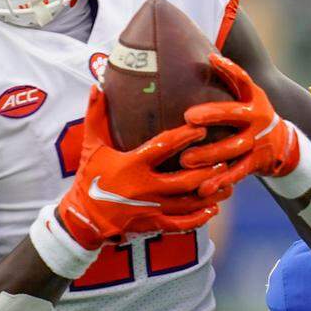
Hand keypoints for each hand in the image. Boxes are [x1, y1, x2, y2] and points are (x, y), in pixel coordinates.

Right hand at [56, 87, 231, 248]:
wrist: (82, 218)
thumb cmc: (89, 177)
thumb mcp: (91, 145)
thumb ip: (96, 116)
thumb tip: (98, 85)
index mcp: (131, 165)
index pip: (162, 148)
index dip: (183, 138)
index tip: (200, 128)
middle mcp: (143, 189)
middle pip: (183, 180)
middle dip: (206, 170)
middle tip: (224, 158)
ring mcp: (150, 209)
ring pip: (187, 203)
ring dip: (209, 193)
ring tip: (228, 182)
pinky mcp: (152, 225)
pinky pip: (181, 224)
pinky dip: (199, 218)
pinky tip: (213, 209)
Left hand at [180, 54, 299, 196]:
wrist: (284, 145)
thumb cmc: (254, 116)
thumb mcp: (249, 97)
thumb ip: (231, 80)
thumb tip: (208, 55)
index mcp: (254, 99)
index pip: (243, 80)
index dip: (230, 69)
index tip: (212, 60)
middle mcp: (258, 118)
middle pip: (234, 115)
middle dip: (212, 116)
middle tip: (188, 118)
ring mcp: (257, 142)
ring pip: (232, 148)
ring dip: (209, 154)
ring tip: (186, 159)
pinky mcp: (256, 163)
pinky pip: (236, 173)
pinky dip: (220, 181)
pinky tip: (202, 187)